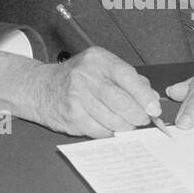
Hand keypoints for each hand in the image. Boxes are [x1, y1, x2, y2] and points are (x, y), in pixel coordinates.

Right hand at [0, 47, 162, 138]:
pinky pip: (99, 131)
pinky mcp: (71, 116)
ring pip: (112, 119)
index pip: (127, 76)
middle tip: (143, 120)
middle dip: (138, 115)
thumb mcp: (101, 67)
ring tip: (128, 125)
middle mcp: (85, 76)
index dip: (144, 95)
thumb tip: (152, 98)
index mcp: (97, 59)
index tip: (154, 108)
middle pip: (120, 101)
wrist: (39, 88)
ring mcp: (76, 97)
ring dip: (125, 126)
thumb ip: (128, 79)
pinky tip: (110, 128)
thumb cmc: (76, 78)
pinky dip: (109, 132)